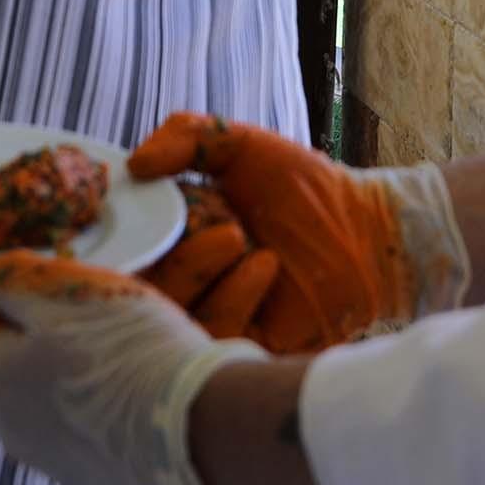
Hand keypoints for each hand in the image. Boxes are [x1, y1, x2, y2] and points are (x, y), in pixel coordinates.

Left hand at [0, 252, 259, 484]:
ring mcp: (55, 456)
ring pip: (37, 385)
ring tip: (101, 320)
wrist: (207, 433)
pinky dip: (88, 381)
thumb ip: (12, 281)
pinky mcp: (98, 468)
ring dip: (54, 351)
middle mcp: (11, 427)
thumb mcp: (64, 291)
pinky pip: (77, 410)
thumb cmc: (129, 352)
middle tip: (36, 285)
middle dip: (8, 323)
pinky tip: (128, 363)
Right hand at [128, 114, 465, 355]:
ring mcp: (214, 314)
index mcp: (173, 236)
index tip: (136, 209)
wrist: (365, 228)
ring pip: (169, 319)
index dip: (119, 234)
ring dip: (195, 272)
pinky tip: (265, 264)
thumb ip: (188, 138)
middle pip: (135, 288)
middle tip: (198, 218)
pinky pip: (217, 339)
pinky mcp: (247, 347)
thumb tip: (134, 164)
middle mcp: (185, 281)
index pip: (122, 248)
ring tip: (237, 236)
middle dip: (158, 252)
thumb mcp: (241, 145)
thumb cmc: (304, 185)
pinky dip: (233, 299)